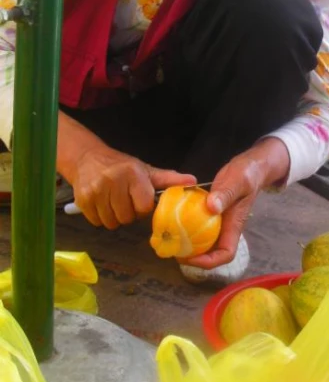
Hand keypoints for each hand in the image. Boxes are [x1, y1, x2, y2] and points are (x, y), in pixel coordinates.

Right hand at [70, 143, 195, 229]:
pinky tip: (102, 203)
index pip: (144, 207)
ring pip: (112, 223)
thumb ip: (169, 179)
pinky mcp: (82, 200)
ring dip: (114, 217)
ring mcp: (95, 191)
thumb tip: (193, 182)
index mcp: (133, 174)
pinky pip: (97, 222)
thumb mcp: (146, 170)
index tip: (139, 199)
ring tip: (114, 201)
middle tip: (125, 200)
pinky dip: (100, 217)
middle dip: (128, 213)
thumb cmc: (122, 167)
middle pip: (127, 218)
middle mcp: (113, 181)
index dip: (143, 207)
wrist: (87, 158)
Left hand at [185, 138, 289, 269]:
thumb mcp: (237, 181)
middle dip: (194, 258)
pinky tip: (175, 224)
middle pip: (213, 253)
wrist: (250, 167)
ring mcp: (219, 222)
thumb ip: (226, 193)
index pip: (226, 253)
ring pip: (205, 243)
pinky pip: (199, 227)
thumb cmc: (247, 175)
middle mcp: (226, 228)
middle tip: (173, 251)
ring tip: (171, 241)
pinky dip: (187, 230)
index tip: (191, 257)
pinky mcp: (211, 214)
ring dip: (189, 247)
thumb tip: (211, 207)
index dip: (210, 261)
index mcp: (234, 225)